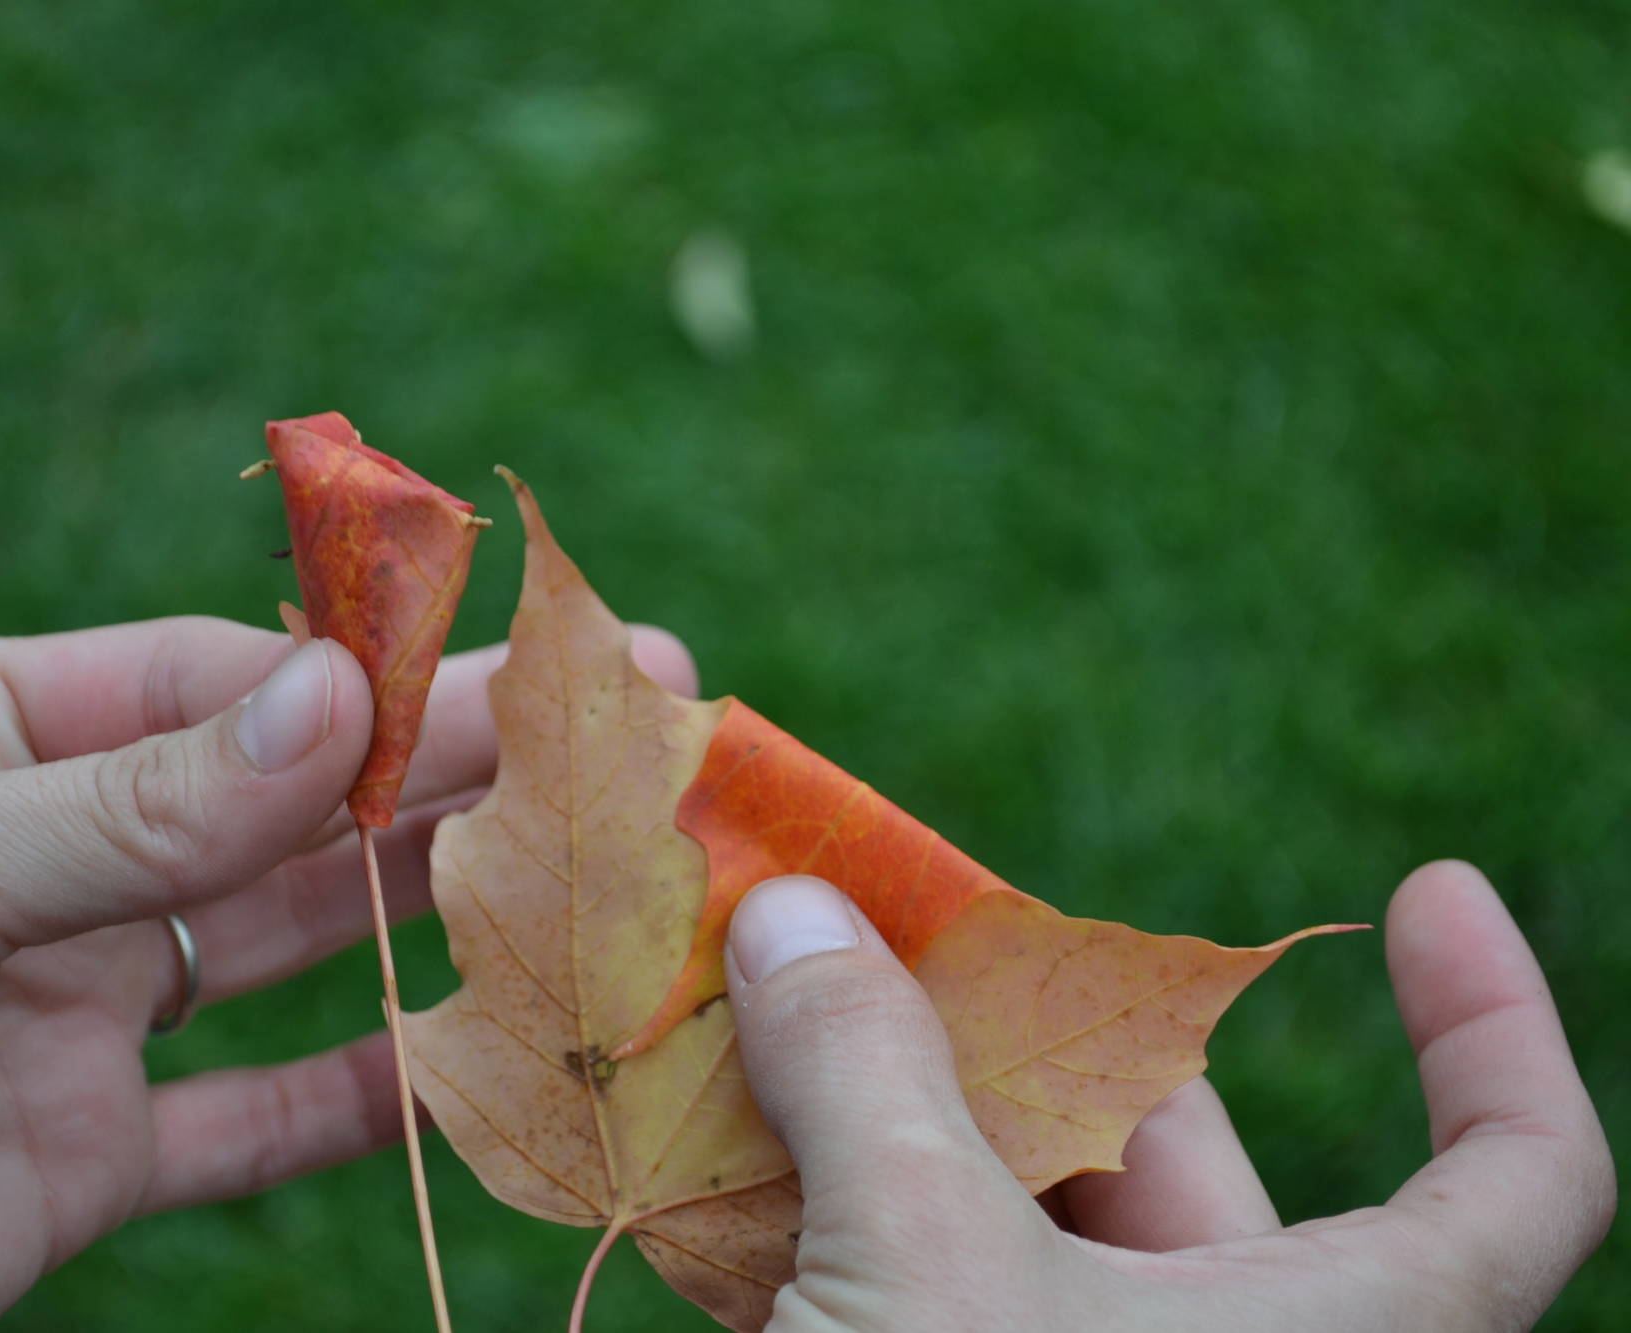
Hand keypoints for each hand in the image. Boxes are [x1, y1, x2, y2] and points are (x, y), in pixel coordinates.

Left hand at [0, 615, 693, 1331]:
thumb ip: (134, 804)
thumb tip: (342, 703)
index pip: (215, 677)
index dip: (369, 674)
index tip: (518, 662)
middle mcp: (44, 855)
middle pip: (280, 800)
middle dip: (442, 768)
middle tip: (615, 724)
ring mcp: (71, 1007)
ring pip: (286, 945)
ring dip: (425, 913)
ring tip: (576, 877)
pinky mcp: (84, 1157)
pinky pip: (252, 1119)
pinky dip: (361, 1099)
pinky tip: (470, 1069)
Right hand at [724, 864, 1614, 1331]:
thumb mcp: (927, 1279)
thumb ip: (867, 1074)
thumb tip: (799, 913)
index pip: (1515, 1174)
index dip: (1489, 1021)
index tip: (1420, 891)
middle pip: (1175, 1140)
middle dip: (1033, 1018)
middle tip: (898, 911)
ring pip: (1019, 1206)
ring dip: (897, 1097)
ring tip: (780, 985)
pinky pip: (918, 1276)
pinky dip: (837, 1196)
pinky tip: (721, 1122)